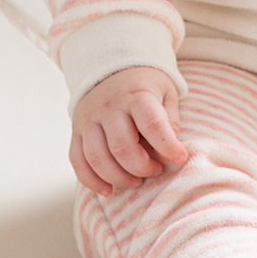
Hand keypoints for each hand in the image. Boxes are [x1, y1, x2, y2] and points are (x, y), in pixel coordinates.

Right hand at [70, 66, 188, 195]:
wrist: (111, 67)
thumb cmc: (145, 85)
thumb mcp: (165, 93)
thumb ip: (170, 120)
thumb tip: (171, 152)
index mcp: (137, 95)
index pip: (152, 124)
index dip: (167, 145)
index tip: (179, 158)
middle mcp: (109, 107)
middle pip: (122, 146)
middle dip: (141, 167)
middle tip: (155, 170)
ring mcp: (89, 120)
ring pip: (97, 158)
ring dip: (118, 178)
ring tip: (136, 181)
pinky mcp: (77, 131)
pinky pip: (77, 161)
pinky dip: (91, 181)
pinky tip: (108, 190)